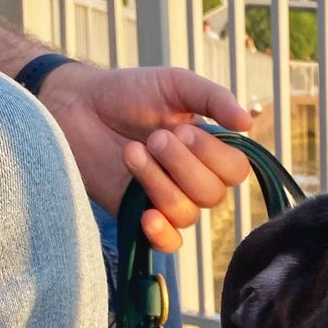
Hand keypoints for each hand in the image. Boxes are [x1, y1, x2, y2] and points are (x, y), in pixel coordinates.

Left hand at [36, 62, 252, 249]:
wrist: (79, 106)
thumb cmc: (128, 93)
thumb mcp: (176, 84)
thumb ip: (213, 98)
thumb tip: (248, 122)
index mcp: (209, 151)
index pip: (235, 171)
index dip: (213, 155)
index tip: (182, 128)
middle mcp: (194, 180)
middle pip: (212, 194)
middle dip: (182, 165)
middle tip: (154, 137)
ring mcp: (168, 200)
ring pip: (186, 212)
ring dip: (158, 181)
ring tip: (132, 151)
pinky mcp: (141, 217)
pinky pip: (168, 243)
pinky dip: (162, 233)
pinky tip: (146, 215)